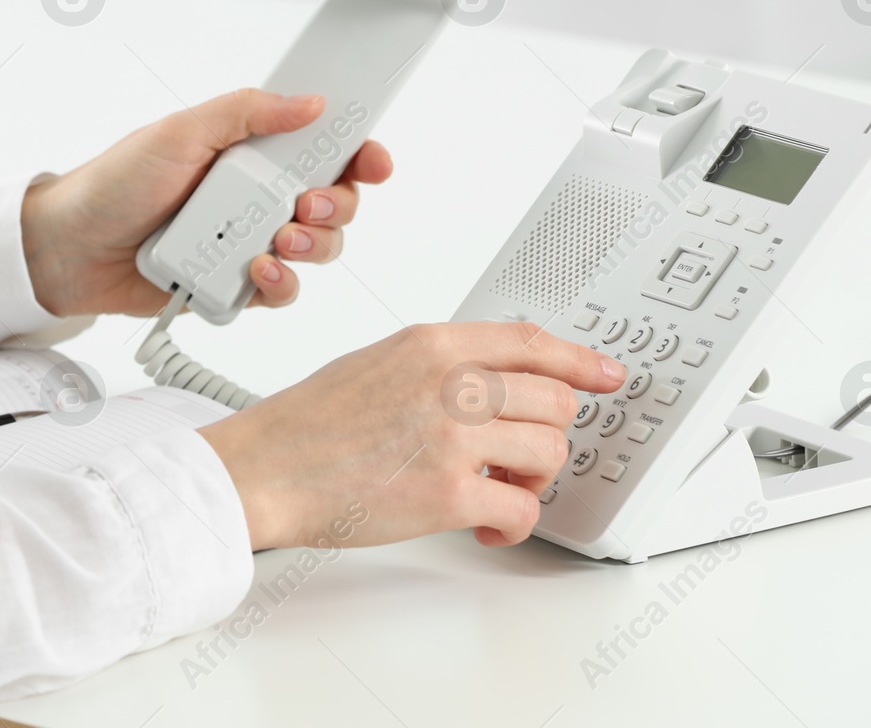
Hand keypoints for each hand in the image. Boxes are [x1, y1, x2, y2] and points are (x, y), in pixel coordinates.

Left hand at [20, 89, 391, 317]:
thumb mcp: (181, 132)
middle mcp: (259, 197)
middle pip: (335, 204)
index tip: (373, 162)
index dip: (359, 155)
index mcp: (252, 152)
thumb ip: (246, 112)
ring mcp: (249, 242)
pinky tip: (255, 272)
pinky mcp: (234, 286)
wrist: (68, 249)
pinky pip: (281, 291)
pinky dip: (279, 284)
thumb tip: (308, 102)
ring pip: (316, 250)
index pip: (324, 150)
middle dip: (336, 207)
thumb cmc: (114, 183)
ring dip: (312, 247)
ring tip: (276, 242)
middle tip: (308, 206)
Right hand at [196, 321, 625, 548]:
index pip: (533, 343)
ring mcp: (453, 438)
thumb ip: (441, 363)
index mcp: (433, 344)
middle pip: (555, 401)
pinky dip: (513, 526)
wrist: (265, 470)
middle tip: (517, 457)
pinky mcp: (449, 494)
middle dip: (545, 434)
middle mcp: (451, 383)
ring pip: (549, 454)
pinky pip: (523, 511)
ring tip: (496, 491)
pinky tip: (485, 527)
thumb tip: (499, 377)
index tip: (605, 375)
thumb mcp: (379, 361)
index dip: (580, 361)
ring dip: (532, 481)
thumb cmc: (310, 423)